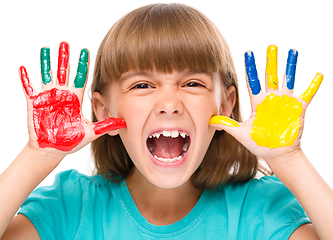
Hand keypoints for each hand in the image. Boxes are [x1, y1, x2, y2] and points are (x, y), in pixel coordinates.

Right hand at [19, 42, 125, 153]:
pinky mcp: (35, 104)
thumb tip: (124, 123)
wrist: (53, 150)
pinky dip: (25, 79)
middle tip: (66, 42)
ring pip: (47, 76)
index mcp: (75, 99)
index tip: (86, 51)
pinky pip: (29, 89)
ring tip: (46, 48)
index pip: (80, 78)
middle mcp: (62, 95)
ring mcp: (48, 98)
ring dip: (46, 62)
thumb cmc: (70, 141)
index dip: (83, 65)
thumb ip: (106, 125)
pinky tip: (23, 68)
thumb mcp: (91, 132)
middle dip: (65, 58)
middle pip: (64, 72)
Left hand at [209, 45, 322, 161]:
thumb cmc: (260, 144)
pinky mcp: (298, 108)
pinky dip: (313, 85)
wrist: (277, 154)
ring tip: (292, 51)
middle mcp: (271, 99)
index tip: (247, 53)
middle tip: (271, 46)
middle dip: (270, 61)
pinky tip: (318, 74)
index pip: (253, 81)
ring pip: (288, 79)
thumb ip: (227, 125)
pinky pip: (308, 94)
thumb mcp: (240, 133)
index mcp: (258, 102)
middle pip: (270, 76)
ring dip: (290, 66)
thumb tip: (210, 120)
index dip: (250, 68)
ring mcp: (285, 102)